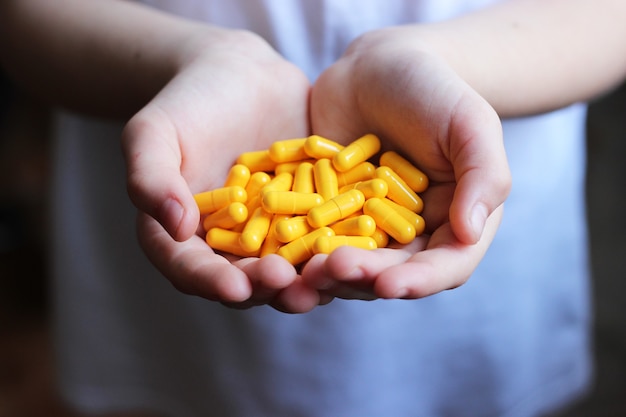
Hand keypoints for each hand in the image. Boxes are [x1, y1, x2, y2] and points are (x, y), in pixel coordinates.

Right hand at [121, 29, 320, 311]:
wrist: (241, 77)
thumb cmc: (188, 103)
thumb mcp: (153, 133)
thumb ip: (150, 178)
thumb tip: (176, 228)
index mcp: (184, 238)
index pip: (192, 269)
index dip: (212, 282)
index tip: (235, 287)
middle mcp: (230, 246)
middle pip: (246, 279)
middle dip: (268, 287)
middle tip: (289, 287)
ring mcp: (274, 235)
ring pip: (290, 267)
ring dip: (309, 279)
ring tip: (328, 278)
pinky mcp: (309, 217)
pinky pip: (324, 235)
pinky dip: (340, 244)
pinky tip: (361, 245)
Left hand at [302, 27, 510, 299]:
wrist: (377, 69)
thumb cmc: (433, 90)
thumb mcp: (469, 124)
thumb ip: (483, 175)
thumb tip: (470, 232)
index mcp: (455, 222)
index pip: (445, 266)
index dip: (418, 281)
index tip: (389, 285)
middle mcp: (412, 235)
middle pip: (391, 272)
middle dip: (363, 278)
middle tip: (332, 270)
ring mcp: (366, 229)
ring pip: (350, 266)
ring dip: (327, 273)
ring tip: (303, 269)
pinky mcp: (329, 217)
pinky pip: (314, 240)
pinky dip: (298, 249)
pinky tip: (276, 251)